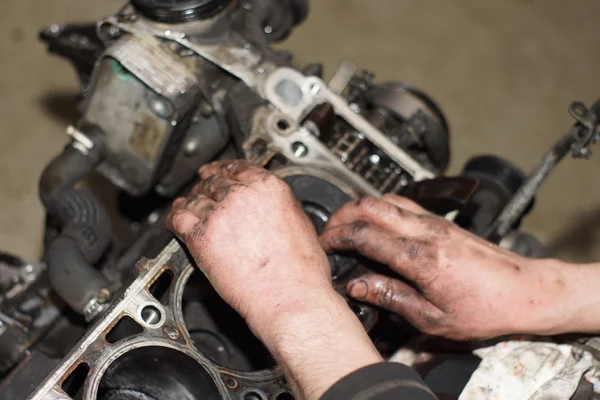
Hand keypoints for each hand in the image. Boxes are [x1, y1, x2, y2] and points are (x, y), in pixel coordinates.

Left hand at [167, 161, 381, 398]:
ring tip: (186, 206)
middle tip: (201, 190)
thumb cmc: (302, 271)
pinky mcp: (202, 237)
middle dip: (206, 185)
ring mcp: (219, 214)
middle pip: (214, 182)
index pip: (239, 167)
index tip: (218, 171)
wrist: (289, 297)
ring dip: (189, 202)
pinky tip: (174, 221)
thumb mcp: (301, 224)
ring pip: (194, 199)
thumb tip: (270, 208)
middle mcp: (242, 195)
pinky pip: (178, 219)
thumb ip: (279, 208)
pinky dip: (173, 218)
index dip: (224, 168)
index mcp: (269, 188)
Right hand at [320, 194, 578, 339]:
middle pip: (370, 206)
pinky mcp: (441, 222)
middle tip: (329, 232)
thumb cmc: (487, 308)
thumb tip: (358, 285)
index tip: (324, 245)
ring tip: (347, 226)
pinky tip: (377, 223)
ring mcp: (435, 223)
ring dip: (360, 208)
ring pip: (386, 199)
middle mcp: (427, 232)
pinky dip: (381, 208)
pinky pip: (403, 203)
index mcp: (421, 258)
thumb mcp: (434, 318)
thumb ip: (391, 297)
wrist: (525, 292)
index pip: (365, 235)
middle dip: (341, 215)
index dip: (337, 237)